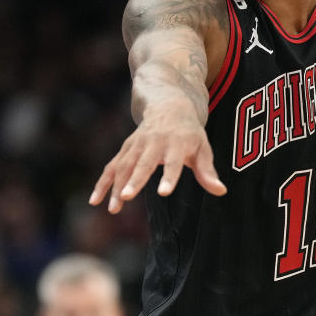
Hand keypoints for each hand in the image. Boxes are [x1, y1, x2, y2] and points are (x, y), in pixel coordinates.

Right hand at [89, 112, 225, 213]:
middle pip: (143, 164)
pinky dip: (103, 182)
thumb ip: (207, 170)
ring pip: (124, 166)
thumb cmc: (189, 132)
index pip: (173, 162)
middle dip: (134, 180)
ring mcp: (137, 144)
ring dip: (116, 186)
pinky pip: (112, 166)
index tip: (163, 192)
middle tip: (126, 197)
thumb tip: (221, 190)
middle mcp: (154, 142)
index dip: (169, 177)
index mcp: (176, 142)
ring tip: (113, 209)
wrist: (168, 105)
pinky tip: (95, 201)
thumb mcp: (203, 148)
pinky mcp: (126, 148)